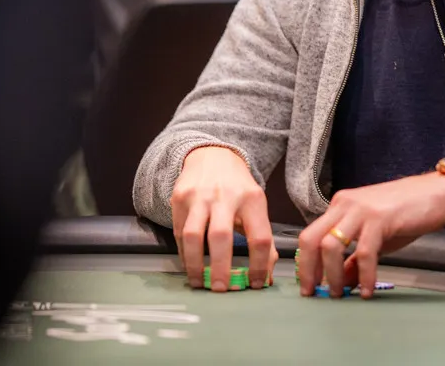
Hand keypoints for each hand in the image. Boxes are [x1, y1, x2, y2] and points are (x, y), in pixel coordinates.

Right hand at [171, 146, 276, 291]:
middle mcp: (225, 196)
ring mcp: (199, 196)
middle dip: (220, 268)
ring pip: (193, 235)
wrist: (212, 156)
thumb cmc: (238, 188)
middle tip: (221, 289)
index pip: (259, 238)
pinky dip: (184, 252)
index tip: (254, 284)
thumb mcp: (256, 207)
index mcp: (252, 199)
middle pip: (221, 237)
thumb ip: (263, 240)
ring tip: (199, 282)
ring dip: (194, 264)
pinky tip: (189, 264)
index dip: (258, 265)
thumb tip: (265, 277)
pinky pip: (179, 232)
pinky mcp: (179, 198)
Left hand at [297, 172, 444, 298]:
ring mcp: (361, 210)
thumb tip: (343, 281)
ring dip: (333, 275)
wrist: (436, 193)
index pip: (309, 235)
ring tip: (340, 294)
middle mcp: (345, 205)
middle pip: (311, 239)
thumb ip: (356, 257)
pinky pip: (365, 252)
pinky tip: (366, 289)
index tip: (307, 285)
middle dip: (308, 270)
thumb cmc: (407, 213)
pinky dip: (364, 275)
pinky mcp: (380, 218)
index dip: (304, 263)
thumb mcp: (375, 237)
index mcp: (339, 206)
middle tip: (314, 292)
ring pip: (331, 245)